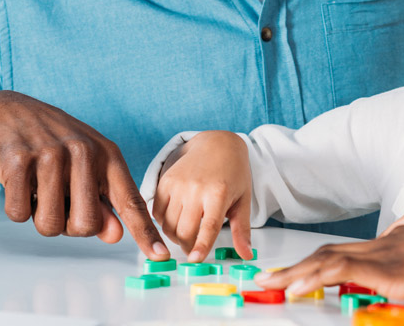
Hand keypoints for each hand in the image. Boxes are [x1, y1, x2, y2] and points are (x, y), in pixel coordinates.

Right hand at [0, 91, 167, 258]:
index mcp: (107, 155)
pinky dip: (17, 207)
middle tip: (60, 200)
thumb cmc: (54, 144)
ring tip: (39, 187)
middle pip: (85, 225)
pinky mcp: (19, 160)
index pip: (130, 200)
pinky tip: (20, 180)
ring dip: (40, 217)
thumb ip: (102, 201)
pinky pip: (19, 214)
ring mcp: (51, 155)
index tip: (159, 255)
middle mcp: (84, 152)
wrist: (9, 113)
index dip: (145, 231)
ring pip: (50, 225)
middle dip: (69, 226)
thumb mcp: (86, 165)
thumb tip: (115, 234)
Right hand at [151, 130, 252, 261]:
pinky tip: (177, 218)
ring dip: (175, 236)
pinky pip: (157, 213)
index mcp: (218, 193)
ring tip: (187, 232)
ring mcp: (178, 184)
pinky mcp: (165, 181)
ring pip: (168, 225)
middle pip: (185, 231)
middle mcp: (196, 188)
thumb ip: (242, 229)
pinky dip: (164, 222)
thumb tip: (246, 255)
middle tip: (193, 249)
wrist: (217, 144)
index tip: (195, 260)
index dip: (201, 246)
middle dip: (188, 246)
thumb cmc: (233, 173)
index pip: (208, 227)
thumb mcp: (243, 199)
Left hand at [257, 214, 403, 299]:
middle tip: (269, 276)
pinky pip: (342, 270)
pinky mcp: (390, 269)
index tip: (298, 271)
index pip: (346, 253)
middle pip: (329, 253)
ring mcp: (385, 255)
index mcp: (394, 244)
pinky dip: (315, 276)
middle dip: (297, 266)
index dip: (318, 261)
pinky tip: (298, 285)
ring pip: (328, 259)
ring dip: (296, 271)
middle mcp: (384, 245)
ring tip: (270, 282)